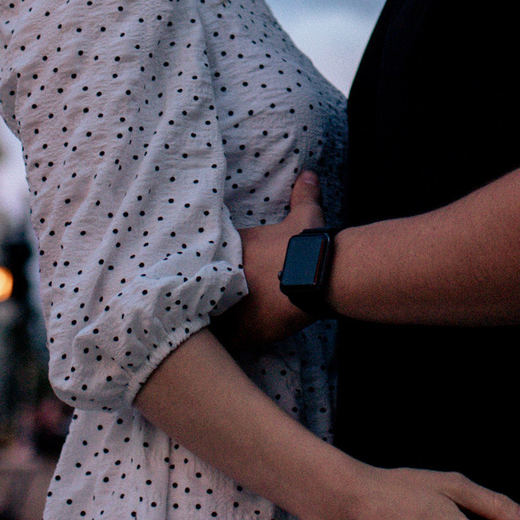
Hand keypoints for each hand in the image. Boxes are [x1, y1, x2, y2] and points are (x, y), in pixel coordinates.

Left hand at [214, 171, 322, 352]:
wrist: (319, 276)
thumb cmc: (306, 246)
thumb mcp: (305, 217)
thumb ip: (302, 196)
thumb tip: (308, 175)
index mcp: (232, 250)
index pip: (207, 258)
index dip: (208, 266)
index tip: (211, 272)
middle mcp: (222, 276)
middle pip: (200, 287)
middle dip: (200, 292)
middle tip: (202, 300)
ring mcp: (228, 306)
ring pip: (206, 315)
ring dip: (208, 318)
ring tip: (209, 325)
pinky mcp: (239, 331)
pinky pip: (222, 340)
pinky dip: (223, 341)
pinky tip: (223, 345)